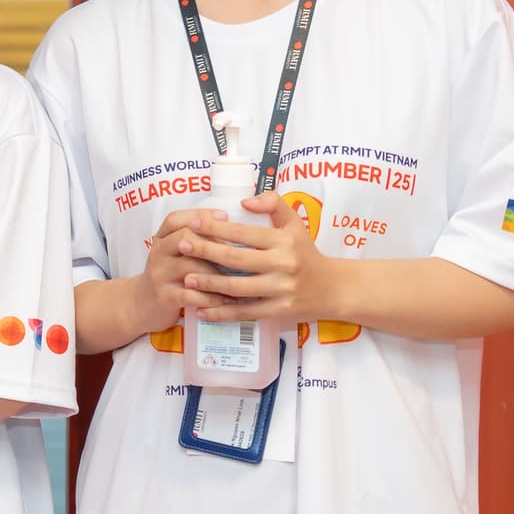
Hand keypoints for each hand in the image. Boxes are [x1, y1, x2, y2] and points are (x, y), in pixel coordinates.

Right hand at [126, 208, 233, 336]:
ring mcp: (159, 275)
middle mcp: (157, 254)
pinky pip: (191, 295)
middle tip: (239, 253)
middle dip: (215, 244)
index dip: (200, 214)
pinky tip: (225, 299)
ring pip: (191, 267)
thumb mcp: (174, 253)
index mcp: (161, 239)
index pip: (175, 219)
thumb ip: (195, 240)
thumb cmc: (169, 275)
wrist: (142, 304)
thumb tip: (233, 229)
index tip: (225, 216)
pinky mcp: (164, 297)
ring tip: (239, 279)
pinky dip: (211, 297)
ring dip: (218, 274)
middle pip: (184, 239)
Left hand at [181, 192, 342, 324]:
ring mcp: (281, 290)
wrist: (333, 288)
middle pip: (236, 259)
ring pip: (237, 287)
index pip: (244, 233)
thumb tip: (244, 201)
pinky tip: (202, 309)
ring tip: (186, 278)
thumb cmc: (306, 252)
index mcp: (284, 241)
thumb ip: (273, 204)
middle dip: (206, 251)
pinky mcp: (279, 311)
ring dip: (209, 283)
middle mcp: (283, 265)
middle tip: (181, 245)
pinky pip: (245, 312)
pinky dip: (222, 312)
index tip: (193, 222)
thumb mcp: (295, 223)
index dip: (216, 227)